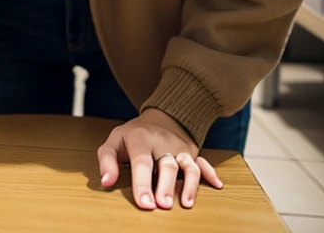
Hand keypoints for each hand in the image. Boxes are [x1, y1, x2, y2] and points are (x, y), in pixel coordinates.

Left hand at [97, 108, 223, 209]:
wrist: (161, 116)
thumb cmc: (135, 135)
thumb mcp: (115, 140)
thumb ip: (107, 159)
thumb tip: (106, 181)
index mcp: (141, 139)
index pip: (142, 162)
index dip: (142, 183)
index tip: (144, 204)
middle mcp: (163, 143)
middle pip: (167, 165)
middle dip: (166, 186)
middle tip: (163, 206)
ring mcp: (180, 148)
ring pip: (188, 166)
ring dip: (190, 185)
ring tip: (187, 204)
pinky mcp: (193, 153)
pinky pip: (204, 162)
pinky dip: (211, 173)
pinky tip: (217, 185)